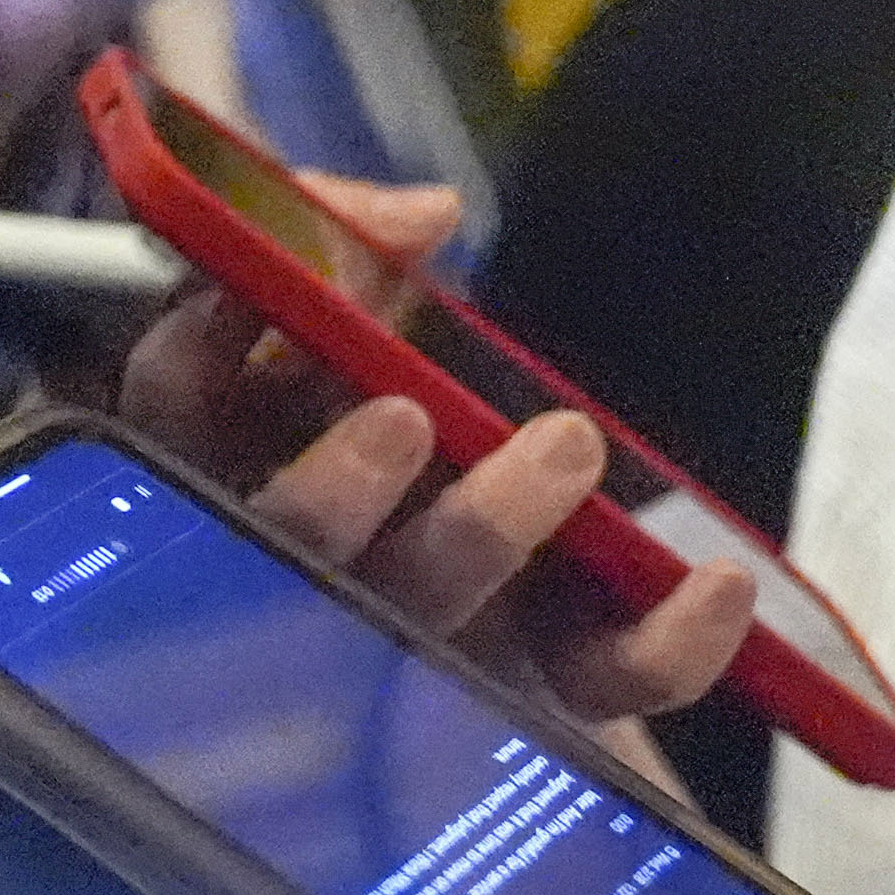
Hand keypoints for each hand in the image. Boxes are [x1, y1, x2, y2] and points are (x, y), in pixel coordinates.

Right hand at [113, 245, 749, 734]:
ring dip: (483, 530)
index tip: (239, 303)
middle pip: (290, 546)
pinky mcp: (537, 679)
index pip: (179, 406)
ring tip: (560, 447)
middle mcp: (318, 554)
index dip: (198, 355)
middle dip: (333, 491)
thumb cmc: (395, 376)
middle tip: (404, 413)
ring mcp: (426, 626)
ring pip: (431, 609)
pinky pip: (597, 678)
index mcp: (243, 442)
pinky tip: (715, 582)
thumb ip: (355, 231)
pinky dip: (663, 642)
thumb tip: (421, 215)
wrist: (521, 476)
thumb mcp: (357, 282)